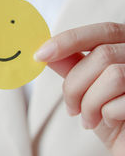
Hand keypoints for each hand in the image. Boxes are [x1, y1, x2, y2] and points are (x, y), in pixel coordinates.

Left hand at [34, 22, 124, 155]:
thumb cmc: (115, 120)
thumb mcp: (90, 90)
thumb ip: (74, 67)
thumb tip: (46, 52)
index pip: (102, 32)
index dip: (69, 40)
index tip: (39, 55)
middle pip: (103, 56)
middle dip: (75, 85)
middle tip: (72, 108)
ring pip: (112, 76)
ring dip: (90, 103)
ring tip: (90, 119)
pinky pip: (121, 102)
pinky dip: (107, 116)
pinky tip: (110, 123)